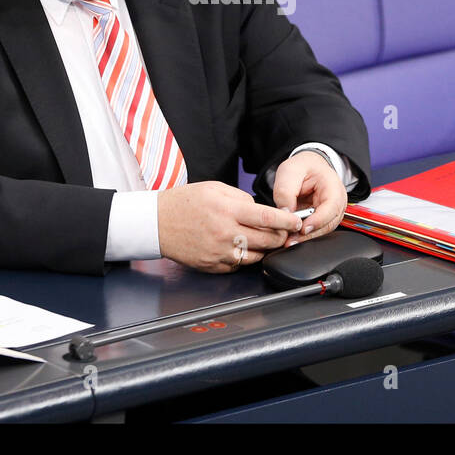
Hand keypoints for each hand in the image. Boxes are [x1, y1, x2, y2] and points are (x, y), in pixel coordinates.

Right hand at [157, 181, 301, 272]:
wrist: (157, 223)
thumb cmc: (184, 203)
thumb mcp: (214, 189)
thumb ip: (241, 198)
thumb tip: (260, 210)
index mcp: (227, 210)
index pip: (266, 218)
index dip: (286, 221)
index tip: (297, 221)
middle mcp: (225, 233)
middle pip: (266, 240)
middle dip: (281, 236)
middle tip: (285, 232)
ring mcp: (219, 252)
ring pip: (256, 256)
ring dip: (264, 248)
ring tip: (264, 239)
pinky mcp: (214, 266)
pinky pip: (239, 264)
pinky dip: (245, 256)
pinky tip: (242, 247)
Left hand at [270, 150, 347, 246]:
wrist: (308, 167)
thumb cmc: (302, 167)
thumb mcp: (290, 171)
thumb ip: (286, 190)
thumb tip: (285, 212)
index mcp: (333, 187)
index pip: (331, 207)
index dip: (318, 220)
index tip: (303, 228)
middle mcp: (337, 203)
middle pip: (328, 224)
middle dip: (309, 234)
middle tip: (291, 240)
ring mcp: (331, 213)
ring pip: (322, 231)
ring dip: (306, 238)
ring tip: (289, 240)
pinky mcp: (322, 220)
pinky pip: (316, 231)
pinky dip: (304, 236)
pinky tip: (291, 238)